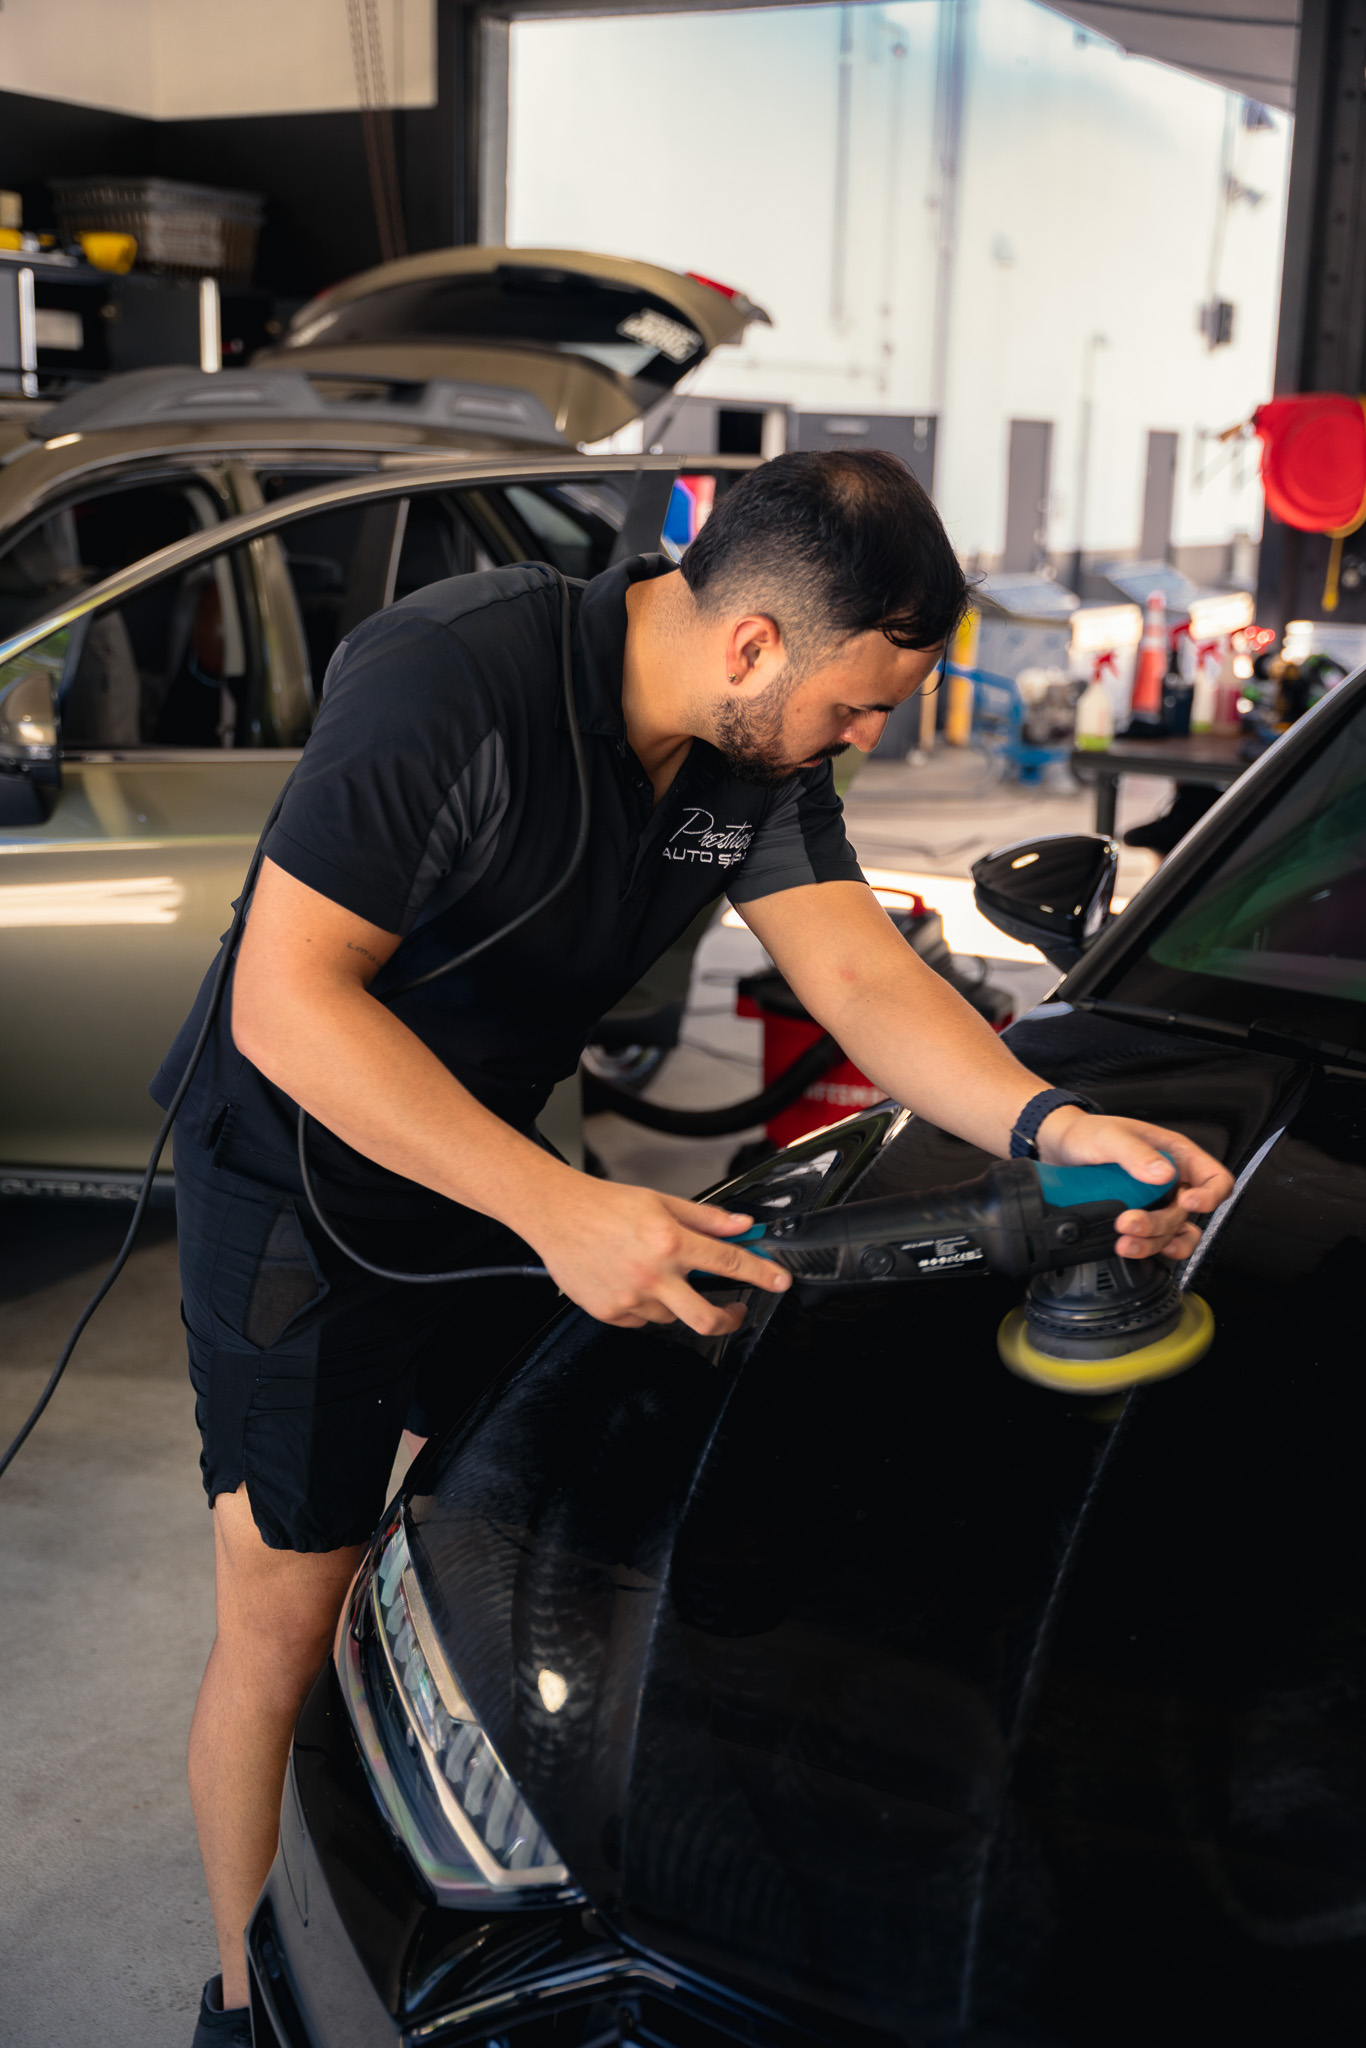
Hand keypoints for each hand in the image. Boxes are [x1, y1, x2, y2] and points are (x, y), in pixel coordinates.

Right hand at [524, 1178, 790, 1335]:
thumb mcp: (661, 1202)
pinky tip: (632, 1282)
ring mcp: (630, 1299)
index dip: (761, 1274)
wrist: (555, 1214)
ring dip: (676, 1303)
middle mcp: (652, 1275)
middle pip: (706, 1318)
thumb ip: (707, 1218)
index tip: (778, 1281)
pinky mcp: (610, 1313)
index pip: (729, 1262)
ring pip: (671, 1317)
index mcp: (670, 1242)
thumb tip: (741, 1226)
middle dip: (730, 1320)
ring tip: (659, 1276)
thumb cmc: (604, 1205)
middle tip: (735, 1311)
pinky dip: (646, 1306)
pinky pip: (642, 1320)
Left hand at [1036, 1107, 1233, 1260]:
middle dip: (1160, 1224)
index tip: (1187, 1202)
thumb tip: (1164, 1173)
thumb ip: (1136, 1152)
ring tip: (1124, 1243)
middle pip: (1187, 1214)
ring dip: (1152, 1243)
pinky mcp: (1139, 1219)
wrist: (1057, 1150)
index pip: (1215, 1180)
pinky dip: (1147, 1249)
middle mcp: (1172, 1182)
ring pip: (1173, 1234)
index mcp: (1177, 1155)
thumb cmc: (1088, 1133)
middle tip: (1129, 1222)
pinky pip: (1156, 1242)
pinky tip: (1130, 1248)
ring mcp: (1156, 1203)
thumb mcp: (1110, 1137)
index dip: (1210, 1196)